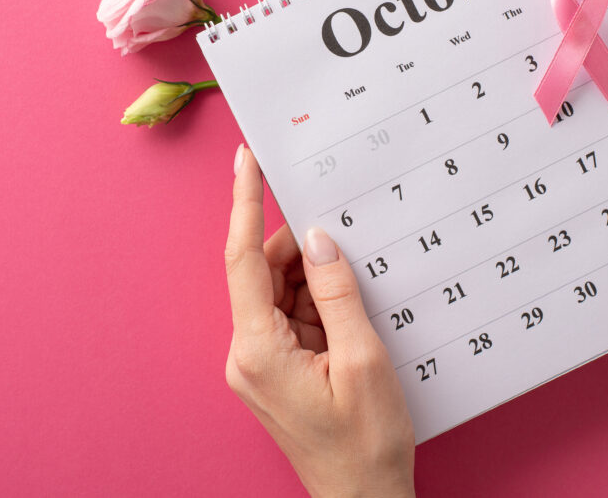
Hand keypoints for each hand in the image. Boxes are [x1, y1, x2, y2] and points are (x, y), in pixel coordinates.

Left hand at [223, 144, 415, 497]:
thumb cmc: (364, 445)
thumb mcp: (362, 361)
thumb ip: (337, 293)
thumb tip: (318, 240)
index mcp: (256, 350)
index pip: (242, 259)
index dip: (244, 204)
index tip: (245, 161)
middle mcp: (247, 354)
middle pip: (264, 274)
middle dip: (300, 250)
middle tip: (342, 227)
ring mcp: (259, 363)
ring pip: (280, 294)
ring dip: (314, 280)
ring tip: (356, 279)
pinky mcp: (276, 370)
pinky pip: (291, 318)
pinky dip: (318, 304)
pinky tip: (348, 305)